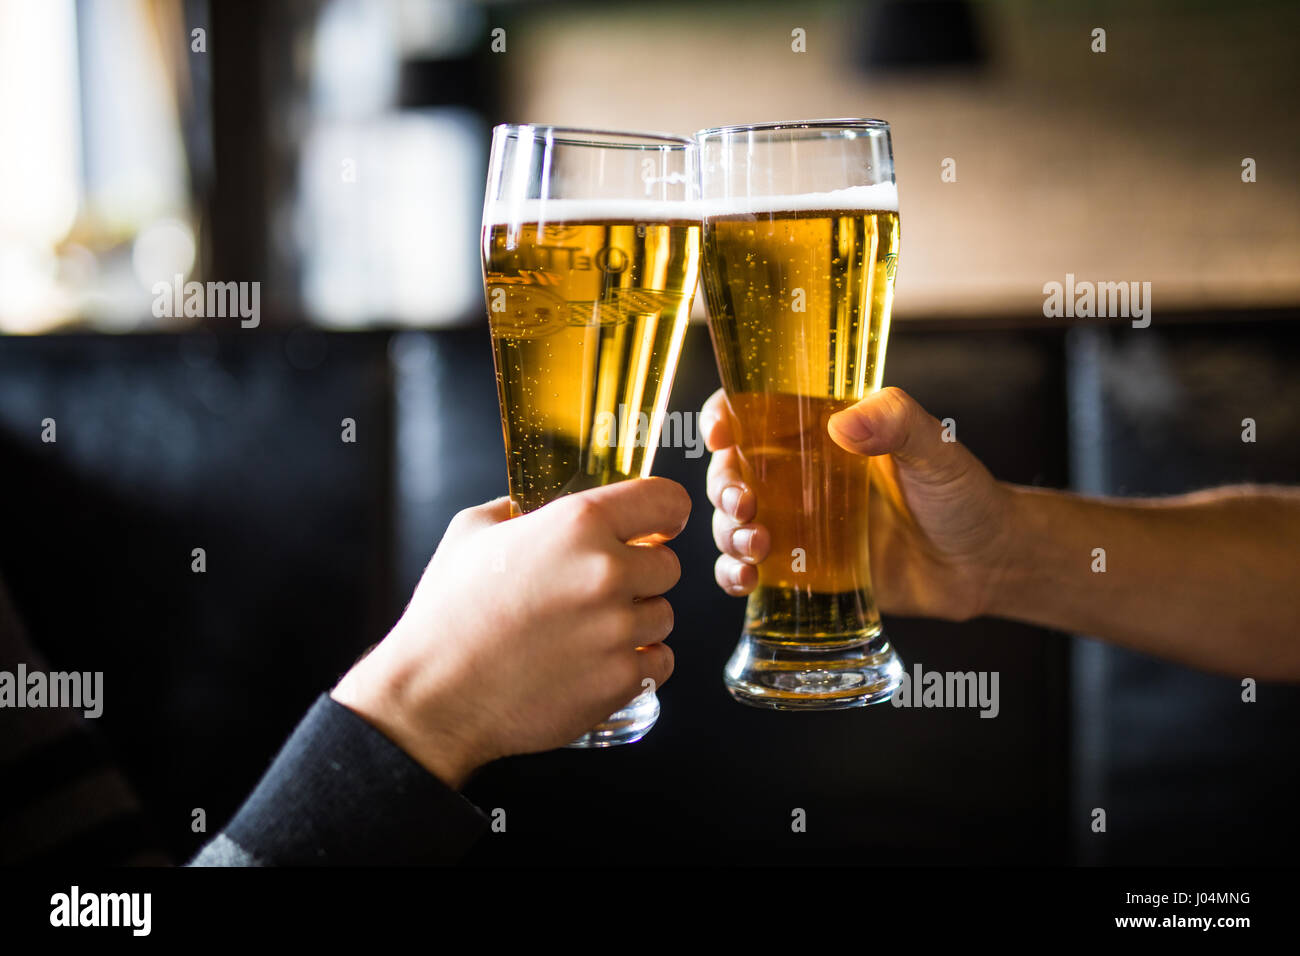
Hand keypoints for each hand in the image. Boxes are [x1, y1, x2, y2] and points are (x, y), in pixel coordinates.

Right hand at [332, 477, 689, 787]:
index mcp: (577, 524)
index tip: (660, 524)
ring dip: (638, 622)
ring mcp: (618, 630)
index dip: (666, 512)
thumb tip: (531, 506)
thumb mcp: (472, 534)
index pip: (665, 501)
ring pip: (664, 616)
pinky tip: (598, 663)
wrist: (435, 696)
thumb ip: (515, 509)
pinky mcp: (621, 679)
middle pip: (669, 565)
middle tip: (600, 592)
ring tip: (588, 633)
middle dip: (641, 575)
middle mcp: (606, 572)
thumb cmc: (448, 615)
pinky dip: (638, 664)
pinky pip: (661, 662)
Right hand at [703, 386, 1013, 621]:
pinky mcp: (801, 572)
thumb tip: (844, 424)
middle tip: (746, 505)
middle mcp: (798, 476)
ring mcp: (796, 526)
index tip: (720, 434)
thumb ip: (898, 423)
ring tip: (756, 545)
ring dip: (728, 532)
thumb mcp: (937, 449)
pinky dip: (732, 575)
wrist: (986, 565)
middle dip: (723, 486)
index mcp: (821, 432)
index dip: (724, 416)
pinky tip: (745, 581)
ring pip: (732, 521)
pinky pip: (747, 572)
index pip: (753, 411)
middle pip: (730, 470)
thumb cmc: (964, 495)